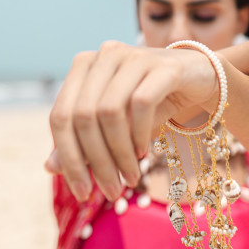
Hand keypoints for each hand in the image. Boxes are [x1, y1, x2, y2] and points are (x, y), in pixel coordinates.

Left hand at [45, 41, 217, 201]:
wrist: (199, 78)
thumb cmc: (151, 101)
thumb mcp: (115, 124)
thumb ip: (82, 142)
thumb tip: (49, 167)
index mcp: (84, 65)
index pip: (60, 116)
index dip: (67, 158)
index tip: (82, 193)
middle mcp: (105, 54)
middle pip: (83, 116)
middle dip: (96, 161)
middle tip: (112, 191)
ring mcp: (134, 55)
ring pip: (110, 111)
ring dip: (119, 153)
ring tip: (130, 176)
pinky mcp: (164, 65)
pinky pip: (141, 103)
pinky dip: (139, 134)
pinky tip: (145, 152)